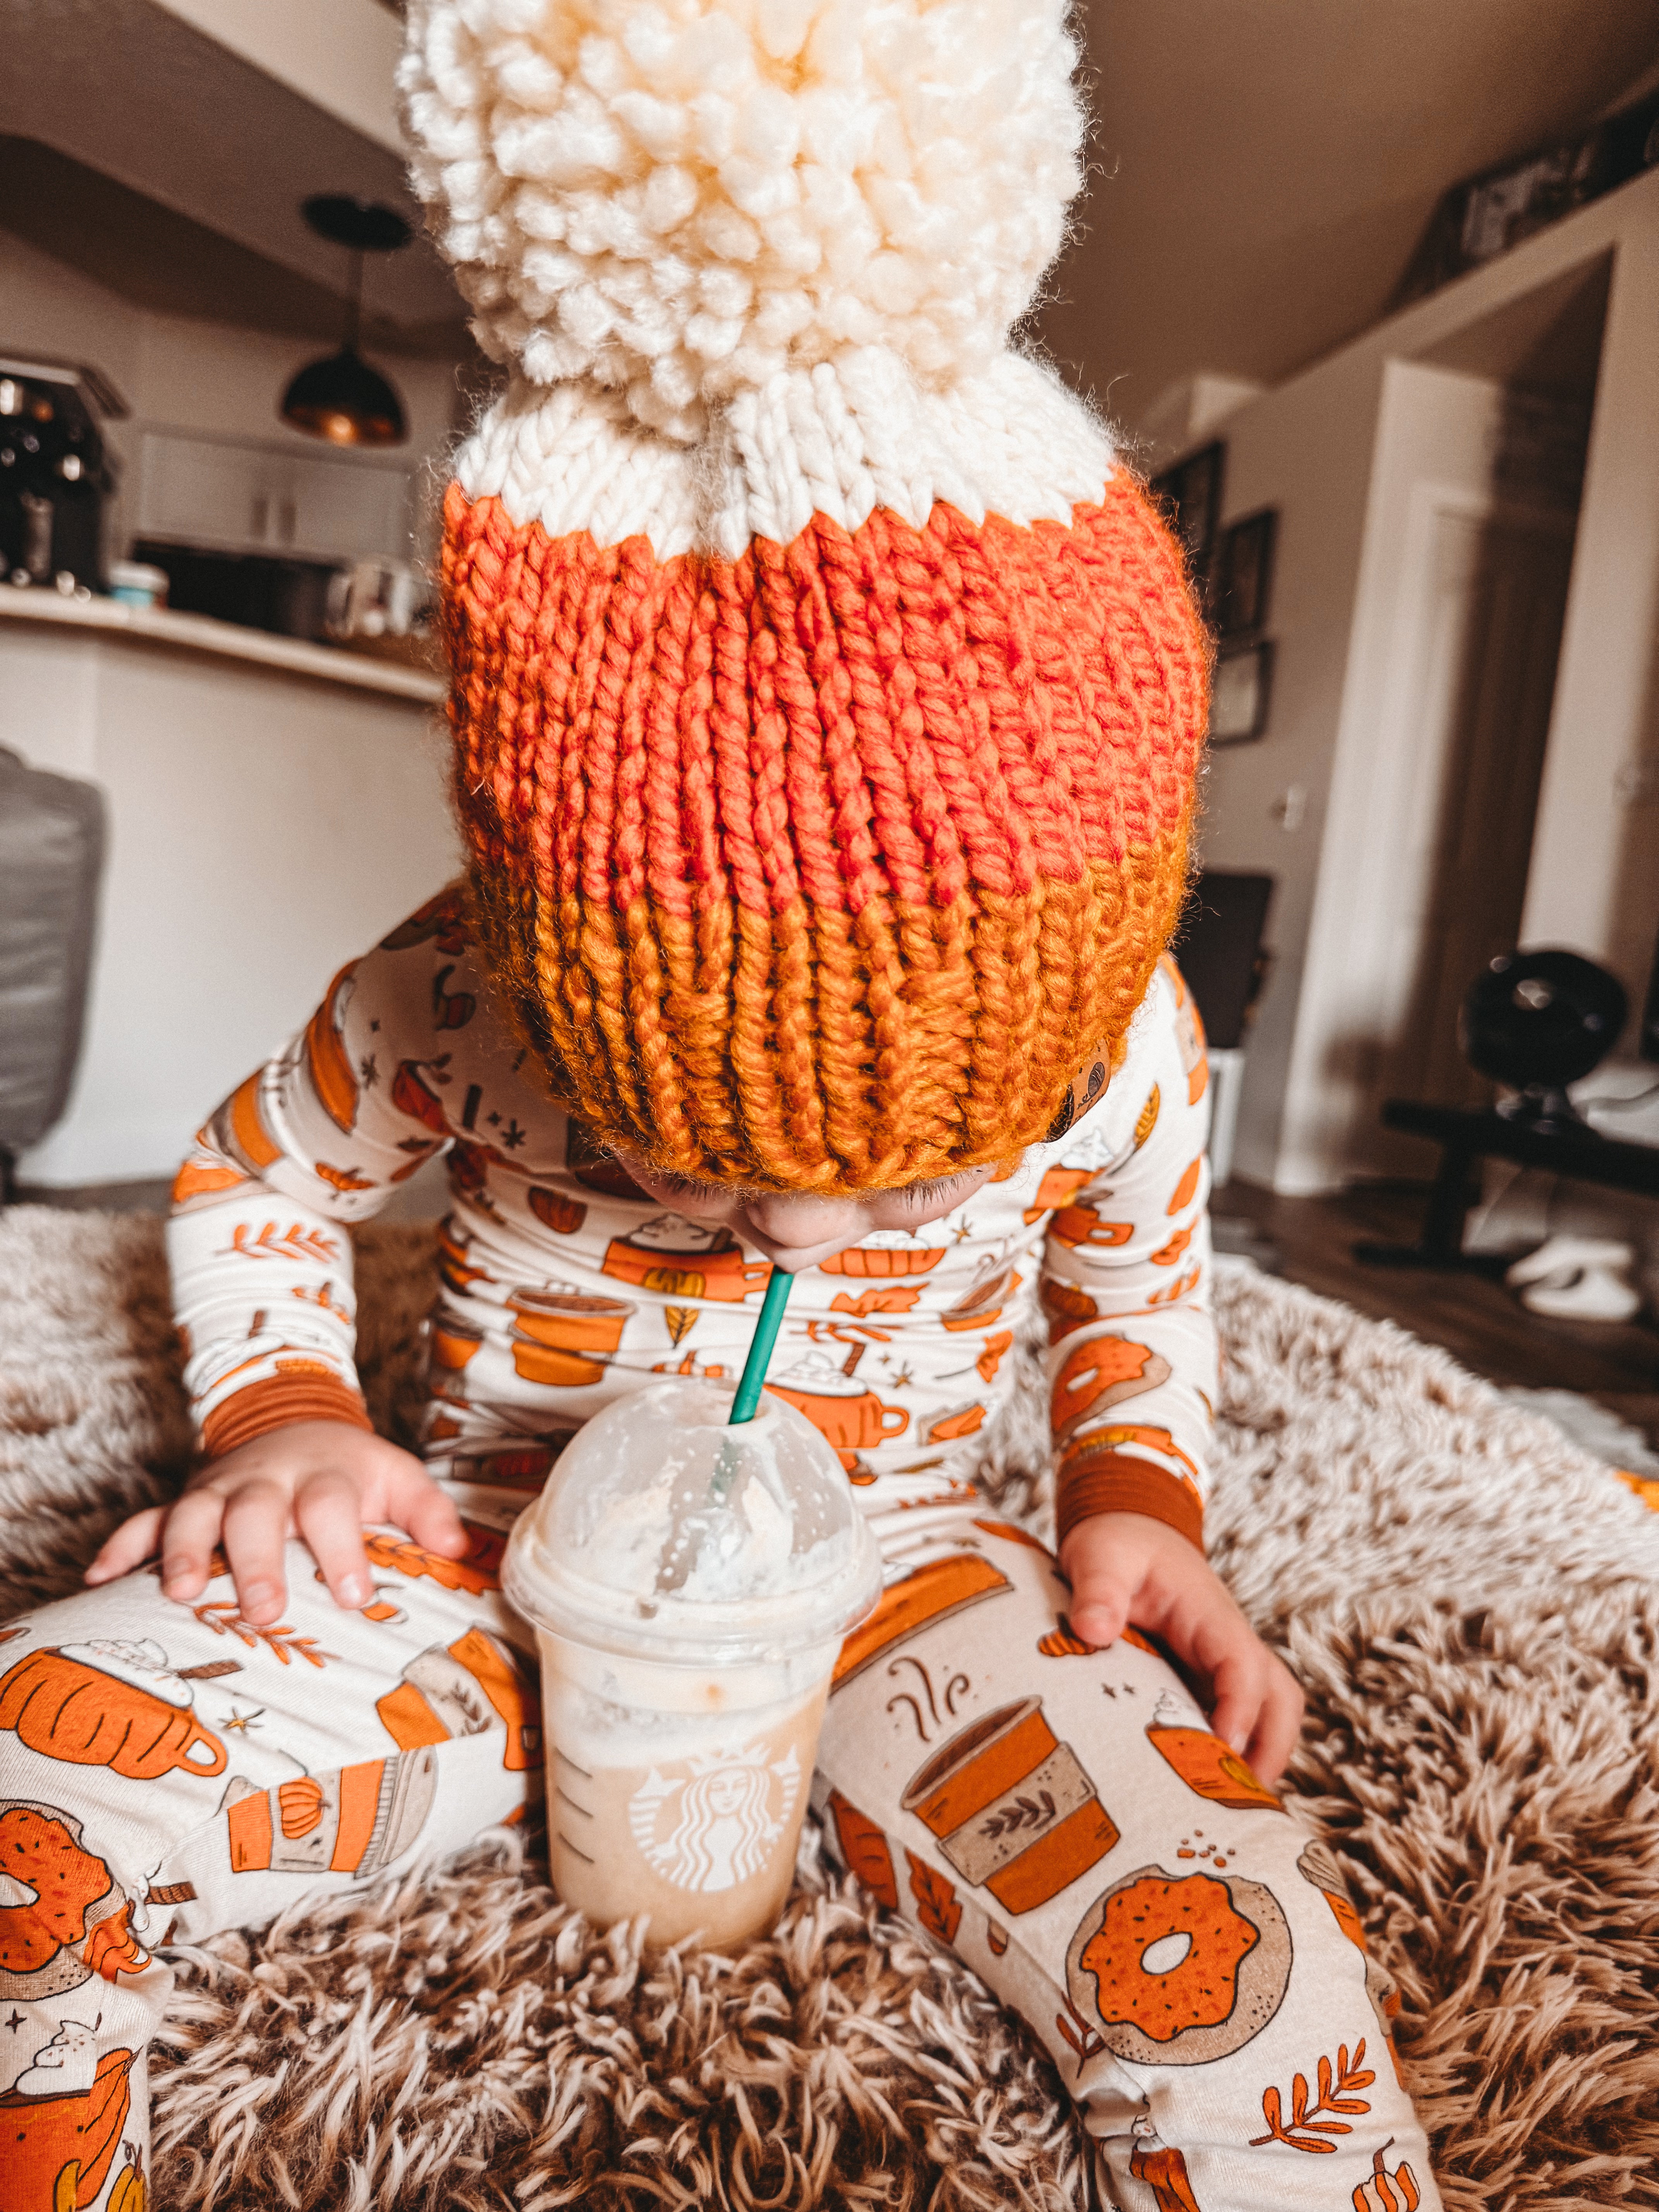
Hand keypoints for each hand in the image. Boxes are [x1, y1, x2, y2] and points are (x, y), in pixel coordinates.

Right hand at [85, 1421, 467, 1626]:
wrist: (295, 1421)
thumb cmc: (351, 1472)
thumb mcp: (396, 1479)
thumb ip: (429, 1512)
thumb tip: (460, 1550)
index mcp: (324, 1477)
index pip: (333, 1507)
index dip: (342, 1548)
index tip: (353, 1593)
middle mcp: (267, 1481)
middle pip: (258, 1513)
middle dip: (259, 1560)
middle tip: (265, 1609)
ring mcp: (219, 1490)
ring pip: (193, 1513)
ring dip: (182, 1550)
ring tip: (178, 1593)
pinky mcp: (183, 1501)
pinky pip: (143, 1520)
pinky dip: (121, 1547)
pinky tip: (98, 1582)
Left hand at [1058, 1511, 1303, 1783]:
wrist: (1127, 1531)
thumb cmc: (1118, 1545)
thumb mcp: (1101, 1557)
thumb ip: (1098, 1590)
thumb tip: (1092, 1630)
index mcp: (1210, 1615)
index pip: (1244, 1666)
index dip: (1239, 1711)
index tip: (1220, 1752)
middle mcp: (1229, 1643)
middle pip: (1281, 1699)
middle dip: (1271, 1750)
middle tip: (1238, 1805)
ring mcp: (1223, 1664)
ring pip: (1271, 1713)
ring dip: (1262, 1758)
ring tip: (1225, 1811)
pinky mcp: (1208, 1680)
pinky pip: (1239, 1719)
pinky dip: (1235, 1754)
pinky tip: (1199, 1790)